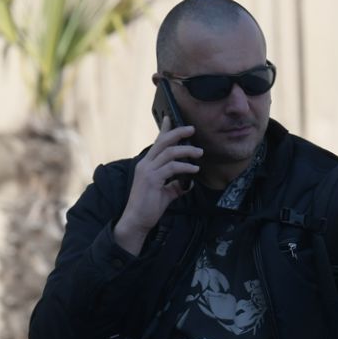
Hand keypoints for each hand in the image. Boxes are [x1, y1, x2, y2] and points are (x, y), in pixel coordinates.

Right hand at [113, 124, 199, 254]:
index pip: (156, 142)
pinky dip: (185, 167)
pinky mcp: (152, 179)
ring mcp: (148, 171)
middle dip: (178, 132)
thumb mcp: (165, 193)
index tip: (170, 118)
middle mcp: (146, 164)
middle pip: (163, 141)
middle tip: (192, 129)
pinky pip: (171, 168)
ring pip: (169, 152)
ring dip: (186, 150)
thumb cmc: (149, 207)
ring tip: (199, 153)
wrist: (137, 220)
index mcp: (147, 164)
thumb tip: (188, 184)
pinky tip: (195, 169)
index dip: (164, 129)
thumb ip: (175, 186)